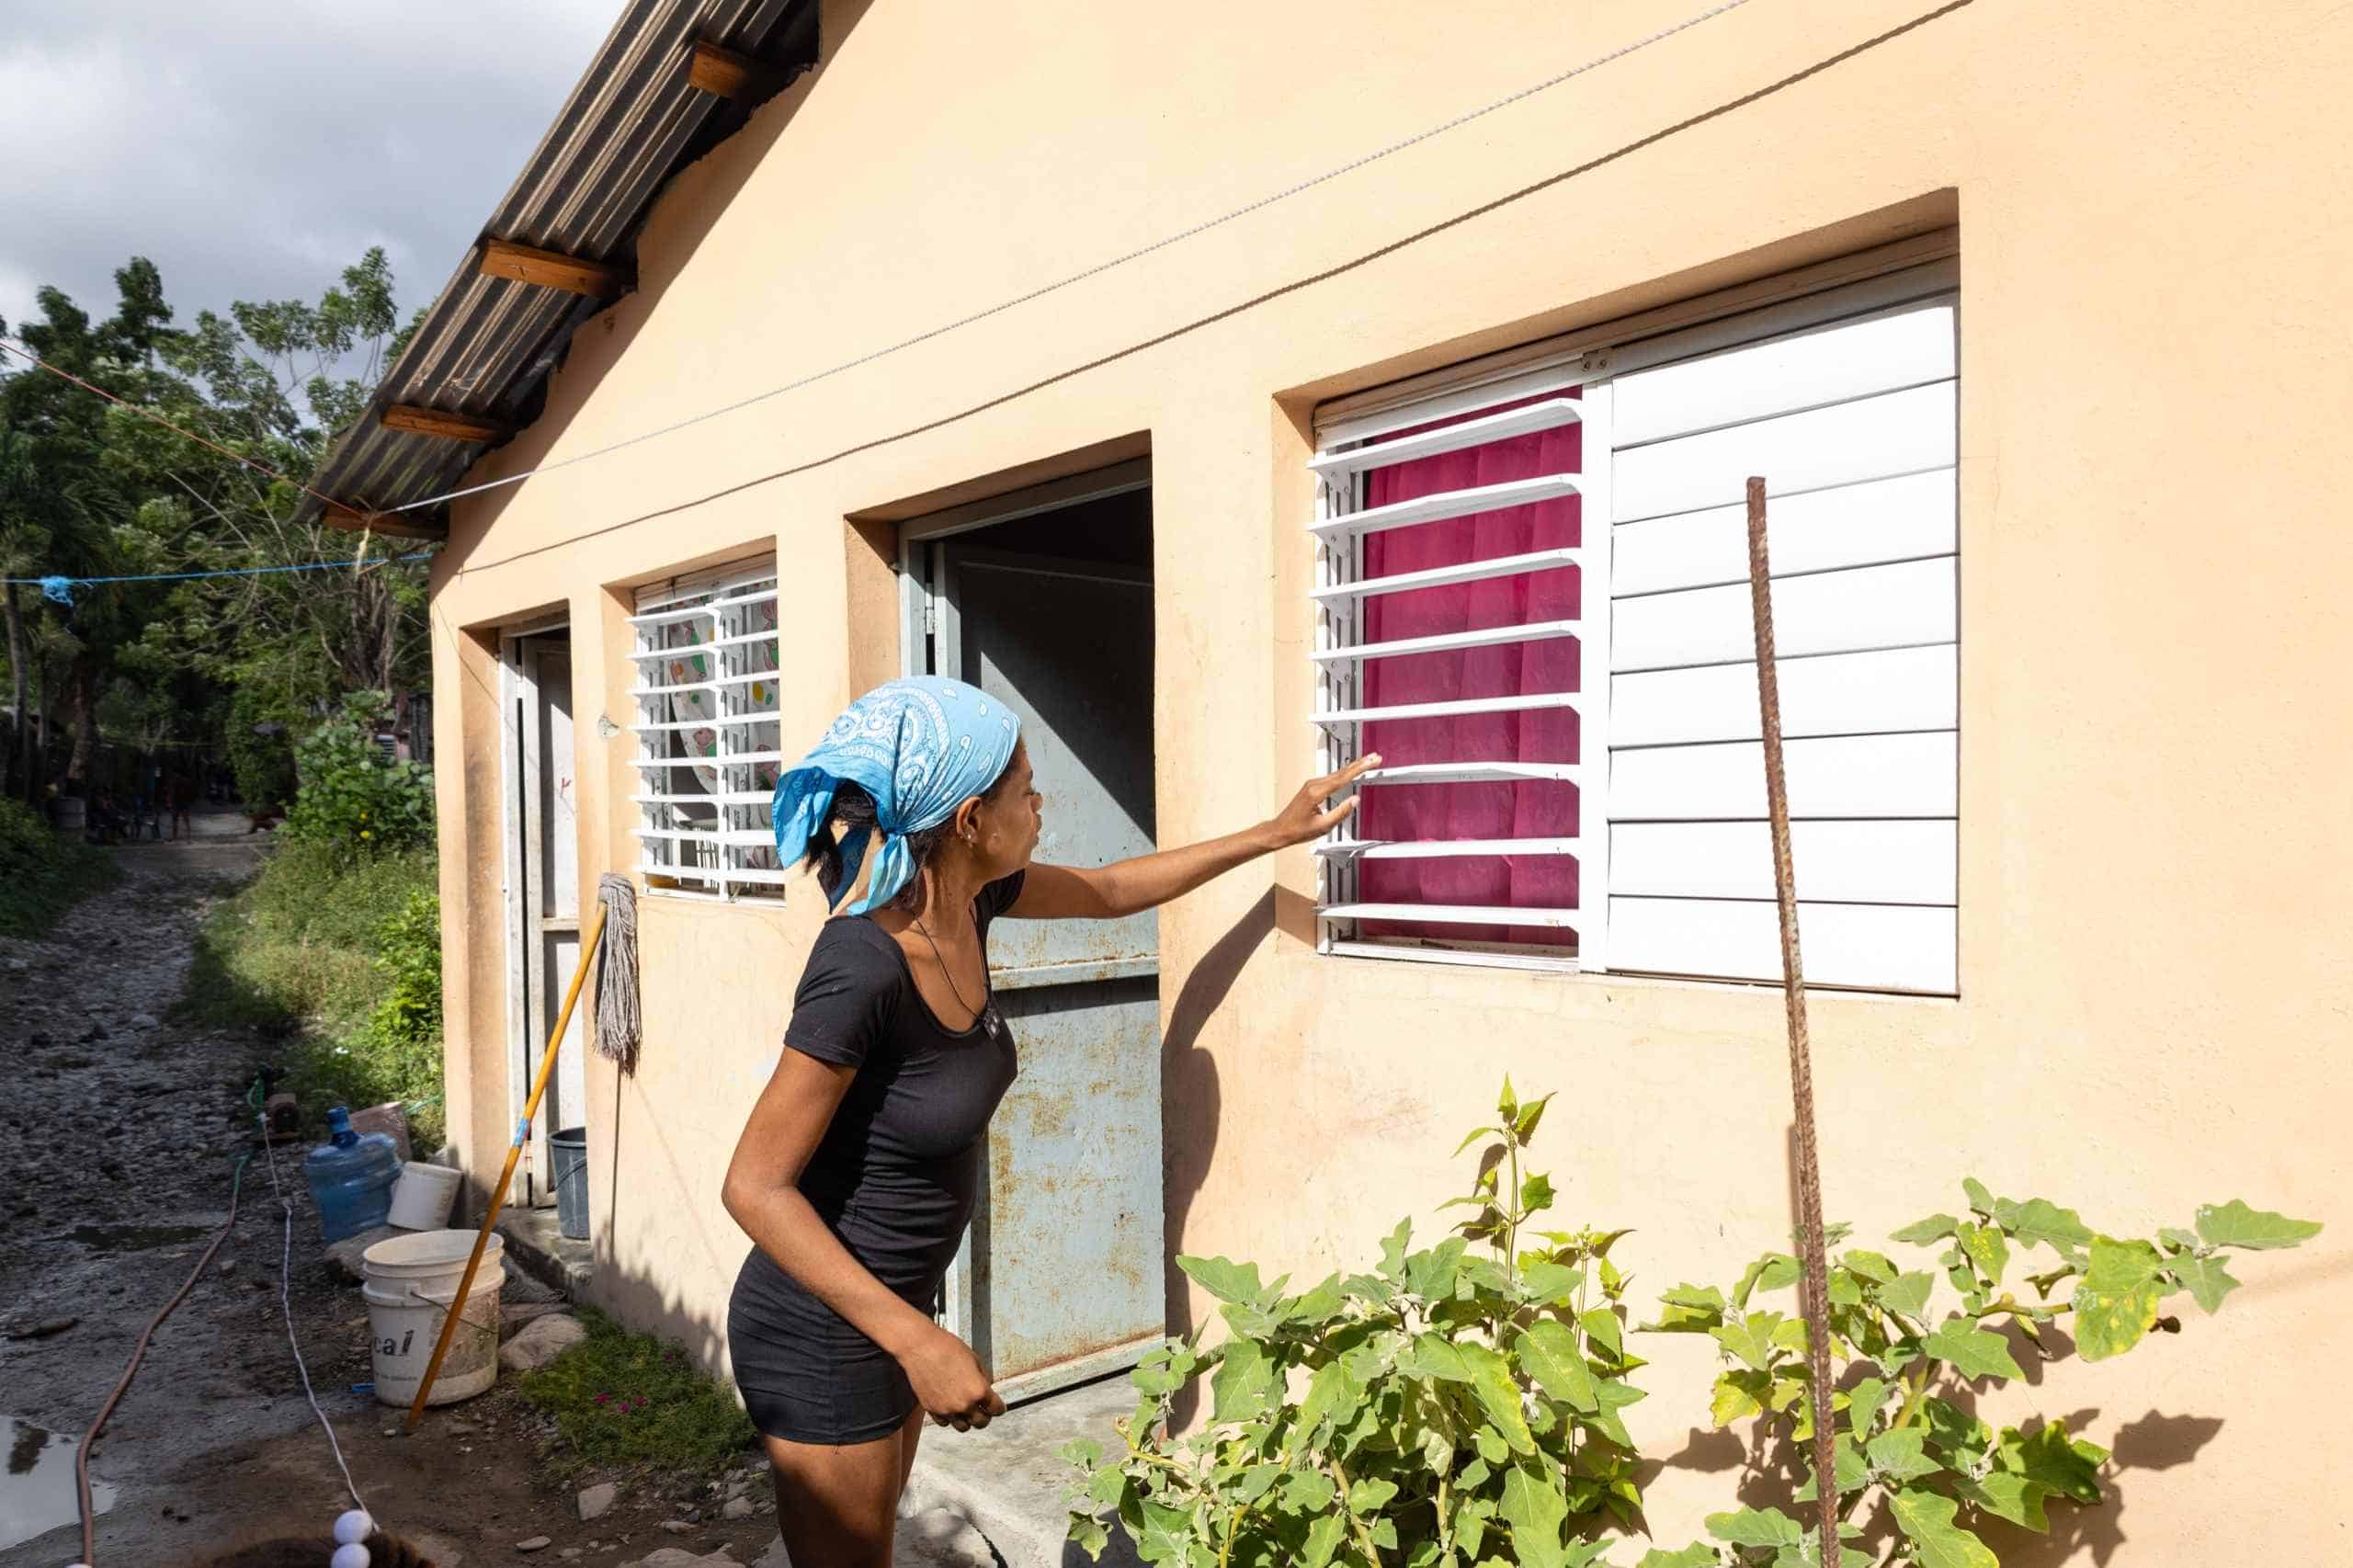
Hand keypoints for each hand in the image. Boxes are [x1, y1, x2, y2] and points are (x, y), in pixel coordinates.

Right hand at [899, 1322, 1004, 1431]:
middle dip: (986, 1416)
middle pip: (982, 1423)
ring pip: (963, 1427)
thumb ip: (983, 1379)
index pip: (997, 1409)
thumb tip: (986, 1388)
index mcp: (978, 1390)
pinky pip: (945, 1423)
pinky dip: (950, 1418)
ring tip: (968, 1410)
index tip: (999, 1407)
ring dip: (968, 1420)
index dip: (1000, 1407)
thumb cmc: (946, 1348)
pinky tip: (951, 1408)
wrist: (920, 1347)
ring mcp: (947, 1409)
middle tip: (985, 1410)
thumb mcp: (975, 1359)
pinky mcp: (932, 1410)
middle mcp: (964, 1404)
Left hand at [1265, 754, 1381, 846]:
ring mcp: (1311, 785)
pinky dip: (1344, 773)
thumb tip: (1355, 800)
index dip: (1359, 769)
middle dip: (1360, 763)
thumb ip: (1341, 812)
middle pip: (1341, 771)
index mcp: (1316, 793)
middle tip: (1374, 758)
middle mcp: (1313, 785)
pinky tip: (1351, 772)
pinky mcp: (1311, 787)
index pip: (1343, 778)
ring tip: (1367, 763)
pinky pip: (1331, 777)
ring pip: (1336, 773)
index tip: (1371, 762)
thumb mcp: (1323, 826)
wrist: (1280, 830)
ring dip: (1353, 767)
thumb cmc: (1297, 830)